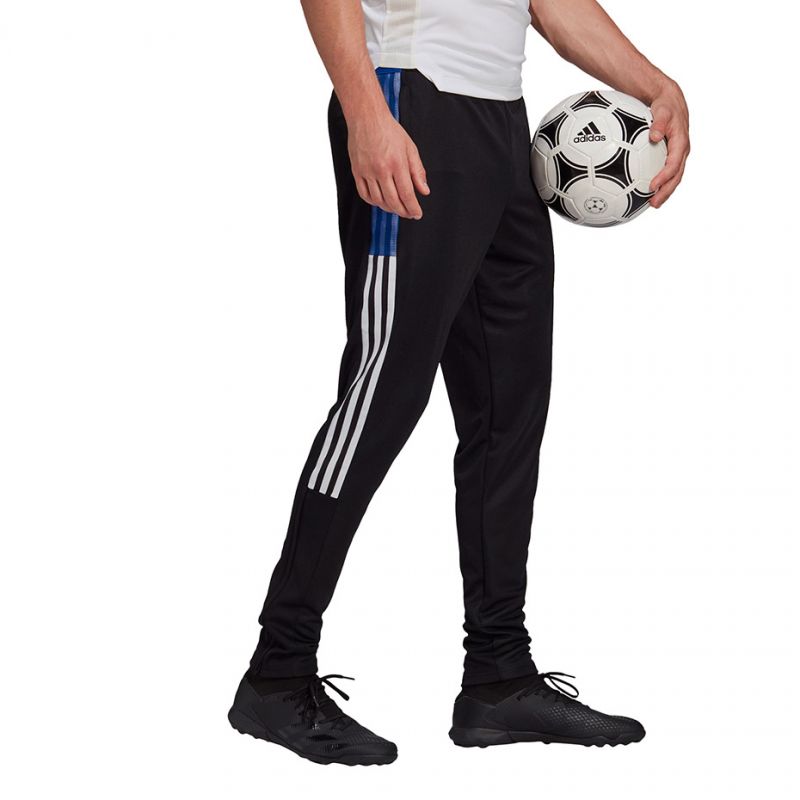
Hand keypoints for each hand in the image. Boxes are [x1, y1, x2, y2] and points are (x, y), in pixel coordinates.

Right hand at [347, 112, 429, 218]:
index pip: (407, 194)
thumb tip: (424, 191)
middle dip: (403, 211)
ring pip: (378, 200)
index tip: (417, 214)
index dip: (413, 208)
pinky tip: (380, 201)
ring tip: (396, 208)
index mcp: (397, 163)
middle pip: (393, 201)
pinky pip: (364, 194)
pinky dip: (374, 202)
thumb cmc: (389, 130)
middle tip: (409, 214)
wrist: (367, 118)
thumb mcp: (410, 148)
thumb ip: (418, 171)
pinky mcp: (357, 172)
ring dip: (389, 208)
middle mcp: (381, 170)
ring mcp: (367, 172)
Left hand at [648, 79, 689, 207]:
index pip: (673, 165)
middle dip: (666, 191)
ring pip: (673, 177)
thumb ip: (658, 123)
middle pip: (676, 177)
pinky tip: (647, 191)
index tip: (652, 186)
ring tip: (652, 203)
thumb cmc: (665, 105)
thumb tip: (654, 136)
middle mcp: (681, 152)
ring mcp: (677, 155)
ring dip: (664, 191)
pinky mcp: (671, 155)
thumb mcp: (662, 111)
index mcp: (681, 143)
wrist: (670, 100)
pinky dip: (660, 183)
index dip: (664, 177)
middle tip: (653, 204)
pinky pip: (667, 172)